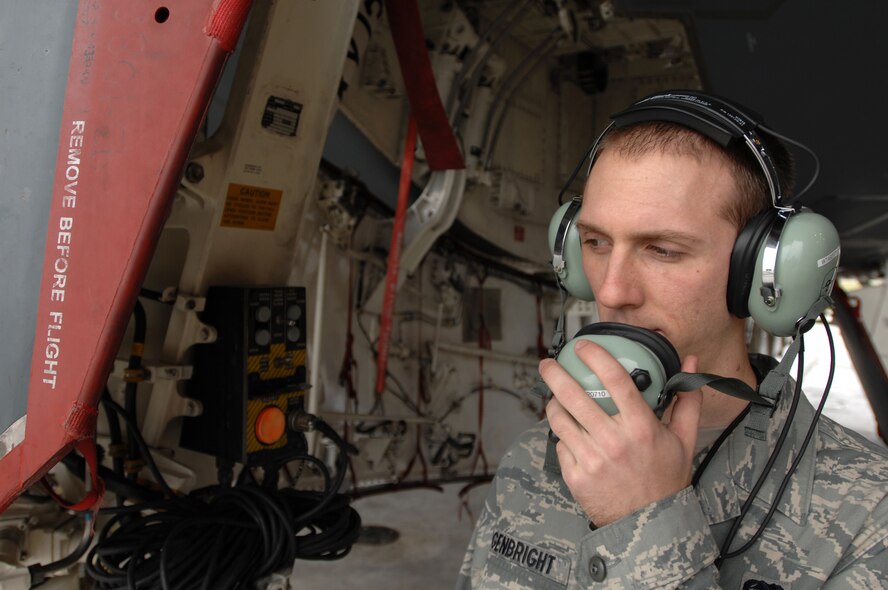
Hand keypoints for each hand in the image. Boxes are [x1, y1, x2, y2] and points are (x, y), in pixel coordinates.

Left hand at [541, 339, 702, 525]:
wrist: (648, 525)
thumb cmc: (665, 479)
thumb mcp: (683, 439)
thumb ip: (687, 399)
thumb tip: (691, 362)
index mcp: (641, 427)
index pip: (615, 379)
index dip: (595, 356)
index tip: (582, 346)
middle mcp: (614, 440)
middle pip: (574, 395)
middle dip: (555, 374)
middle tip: (549, 364)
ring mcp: (592, 458)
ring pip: (559, 418)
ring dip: (554, 403)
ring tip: (556, 398)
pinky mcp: (576, 475)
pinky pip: (560, 444)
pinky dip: (563, 435)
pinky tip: (570, 433)